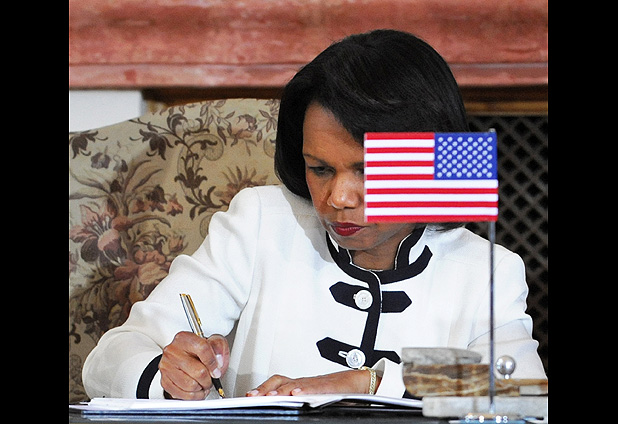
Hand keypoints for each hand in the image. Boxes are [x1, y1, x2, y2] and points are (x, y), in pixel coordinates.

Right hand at [159, 331, 228, 399]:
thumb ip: (219, 347)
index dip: (213, 362)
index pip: (202, 348)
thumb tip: (219, 360)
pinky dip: (193, 396)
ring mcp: (167, 367)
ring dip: (201, 389)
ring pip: (190, 385)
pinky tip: (196, 390)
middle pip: (198, 371)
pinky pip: (181, 395)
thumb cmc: (199, 350)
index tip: (217, 371)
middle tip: (211, 379)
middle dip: (208, 379)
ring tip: (203, 385)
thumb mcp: (213, 342)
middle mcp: (172, 351)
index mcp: (184, 338)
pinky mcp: (164, 381)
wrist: (185, 356)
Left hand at [246, 369, 379, 396]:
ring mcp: (315, 384)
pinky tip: (296, 394)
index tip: (250, 396)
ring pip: (294, 384)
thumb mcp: (314, 397)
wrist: (358, 382)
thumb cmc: (337, 391)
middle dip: (266, 388)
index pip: (278, 383)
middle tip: (254, 396)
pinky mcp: (327, 387)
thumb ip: (300, 401)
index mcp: (300, 385)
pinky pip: (314, 387)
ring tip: (270, 396)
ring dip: (280, 390)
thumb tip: (285, 406)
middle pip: (281, 381)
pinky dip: (304, 390)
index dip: (263, 388)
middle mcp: (304, 382)